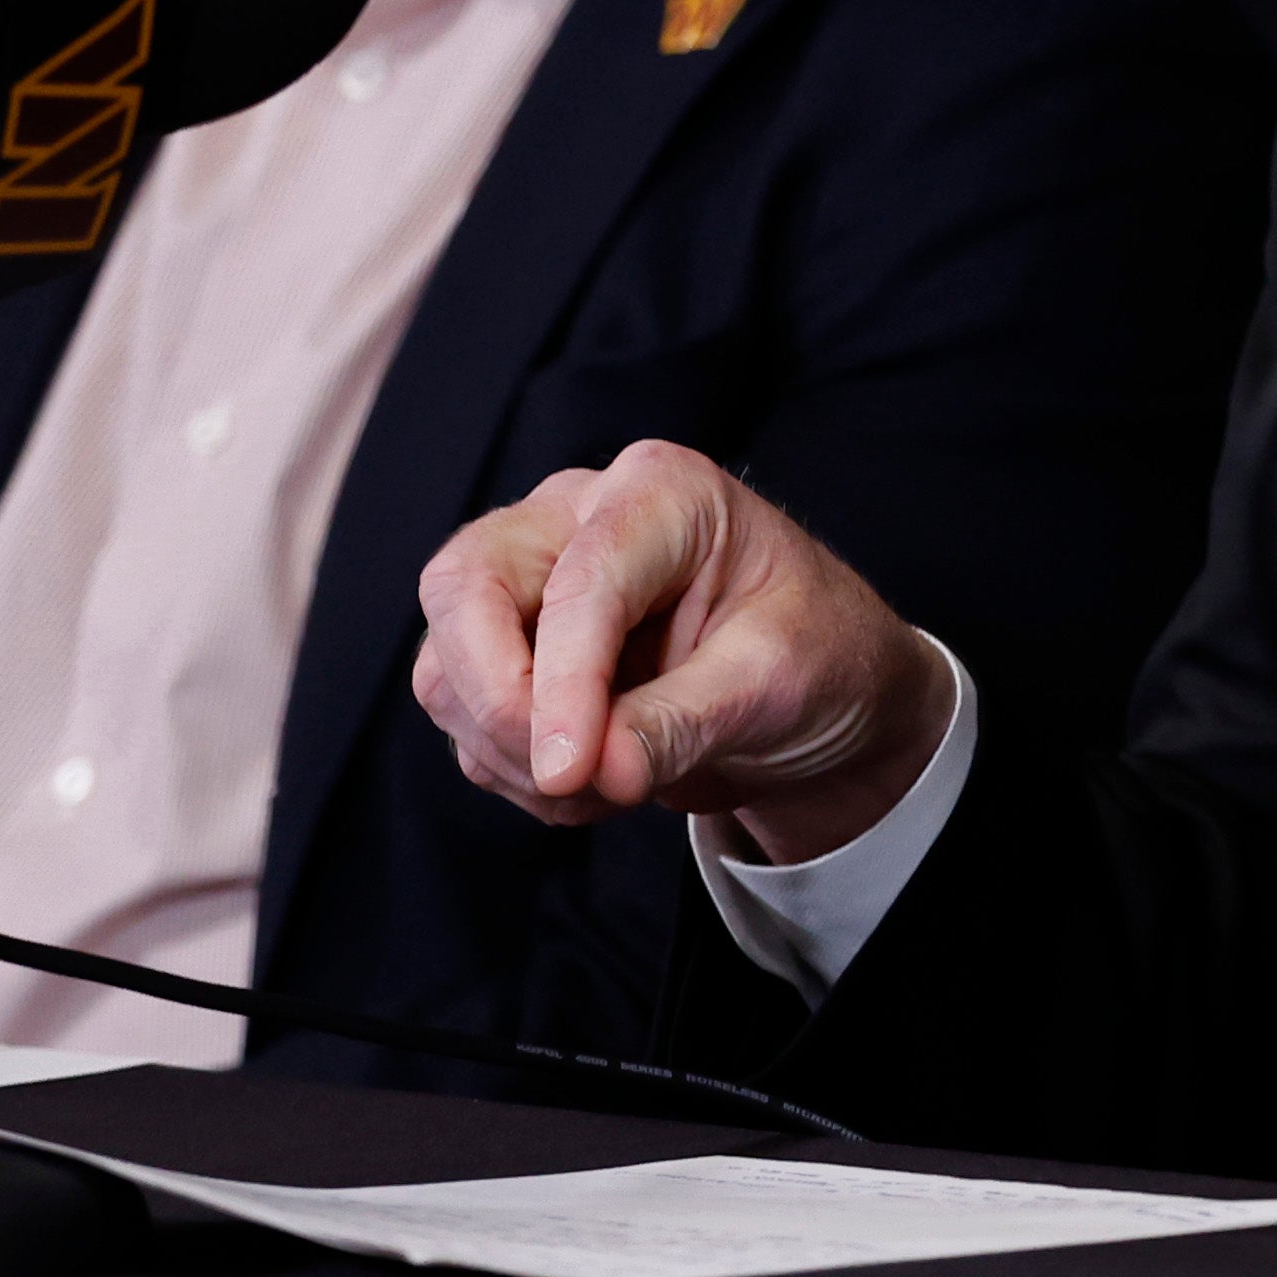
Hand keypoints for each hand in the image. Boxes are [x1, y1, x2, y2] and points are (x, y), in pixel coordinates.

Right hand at [410, 439, 953, 862]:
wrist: (828, 692)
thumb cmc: (820, 655)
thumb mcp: (774, 685)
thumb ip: (679, 725)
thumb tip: (589, 772)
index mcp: (661, 492)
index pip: (579, 584)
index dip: (561, 684)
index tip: (570, 773)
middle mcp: (578, 518)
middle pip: (463, 591)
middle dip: (500, 700)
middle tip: (566, 781)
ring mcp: (532, 582)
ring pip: (448, 667)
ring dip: (513, 753)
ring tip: (622, 784)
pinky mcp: (510, 651)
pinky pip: (465, 721)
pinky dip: (517, 773)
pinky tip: (602, 782)